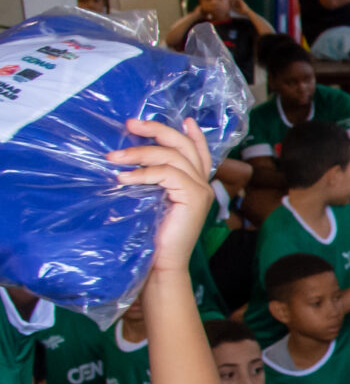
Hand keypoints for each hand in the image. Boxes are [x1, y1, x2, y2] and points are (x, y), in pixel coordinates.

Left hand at [110, 117, 216, 277]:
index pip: (200, 152)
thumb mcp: (154, 202)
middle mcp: (203, 184)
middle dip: (157, 131)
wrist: (162, 263)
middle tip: (130, 125)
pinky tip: (122, 177)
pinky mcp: (193, 197)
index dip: (193, 134)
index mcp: (197, 185)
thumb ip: (156, 183)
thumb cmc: (153, 237)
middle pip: (184, 146)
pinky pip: (166, 173)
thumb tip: (132, 162)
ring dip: (139, 152)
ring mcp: (201, 190)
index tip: (183, 120)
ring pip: (172, 156)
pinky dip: (142, 173)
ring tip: (113, 157)